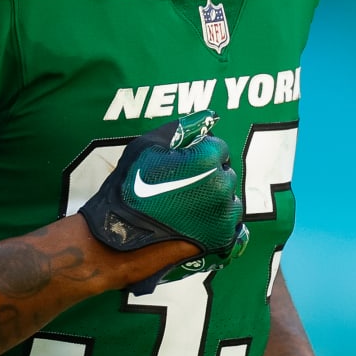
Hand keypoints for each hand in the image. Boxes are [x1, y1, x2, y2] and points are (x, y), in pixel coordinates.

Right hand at [79, 110, 245, 270]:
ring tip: (185, 207)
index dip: (197, 154)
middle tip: (179, 187)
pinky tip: (198, 224)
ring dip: (215, 201)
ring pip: (230, 199)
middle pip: (225, 172)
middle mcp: (222, 185)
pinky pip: (234, 225)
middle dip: (208, 176)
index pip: (218, 147)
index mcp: (206, 159)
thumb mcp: (148, 146)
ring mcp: (225, 215)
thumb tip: (209, 116)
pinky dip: (219, 224)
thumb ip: (183, 127)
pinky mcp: (224, 238)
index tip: (180, 166)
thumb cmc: (130, 189)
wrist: (121, 237)